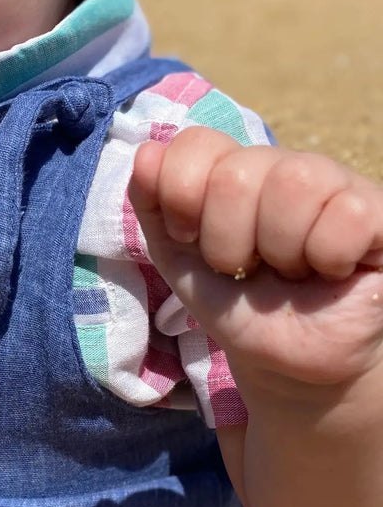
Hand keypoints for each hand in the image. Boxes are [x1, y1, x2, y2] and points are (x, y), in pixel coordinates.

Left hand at [129, 127, 382, 389]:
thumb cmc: (240, 305)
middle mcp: (282, 165)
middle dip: (227, 241)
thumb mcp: (179, 259)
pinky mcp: (377, 212)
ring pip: (293, 183)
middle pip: (236, 173)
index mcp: (232, 168)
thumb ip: (153, 205)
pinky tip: (332, 272)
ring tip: (291, 272)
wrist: (290, 364)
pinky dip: (328, 257)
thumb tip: (146, 152)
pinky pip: (346, 214)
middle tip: (248, 268)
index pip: (197, 143)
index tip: (190, 239)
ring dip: (280, 250)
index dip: (182, 195)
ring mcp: (334, 183)